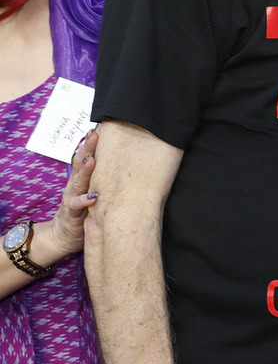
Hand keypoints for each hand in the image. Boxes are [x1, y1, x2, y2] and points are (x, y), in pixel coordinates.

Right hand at [43, 131, 96, 260]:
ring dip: (85, 171)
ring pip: (77, 182)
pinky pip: (76, 206)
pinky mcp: (71, 214)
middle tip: (95, 134)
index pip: (87, 157)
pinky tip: (93, 197)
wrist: (64, 235)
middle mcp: (75, 186)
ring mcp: (71, 198)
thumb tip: (128, 165)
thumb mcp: (97, 193)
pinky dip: (84, 201)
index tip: (102, 128)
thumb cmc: (85, 212)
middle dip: (88, 149)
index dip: (93, 144)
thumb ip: (106, 180)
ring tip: (93, 160)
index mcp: (82, 179)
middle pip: (80, 164)